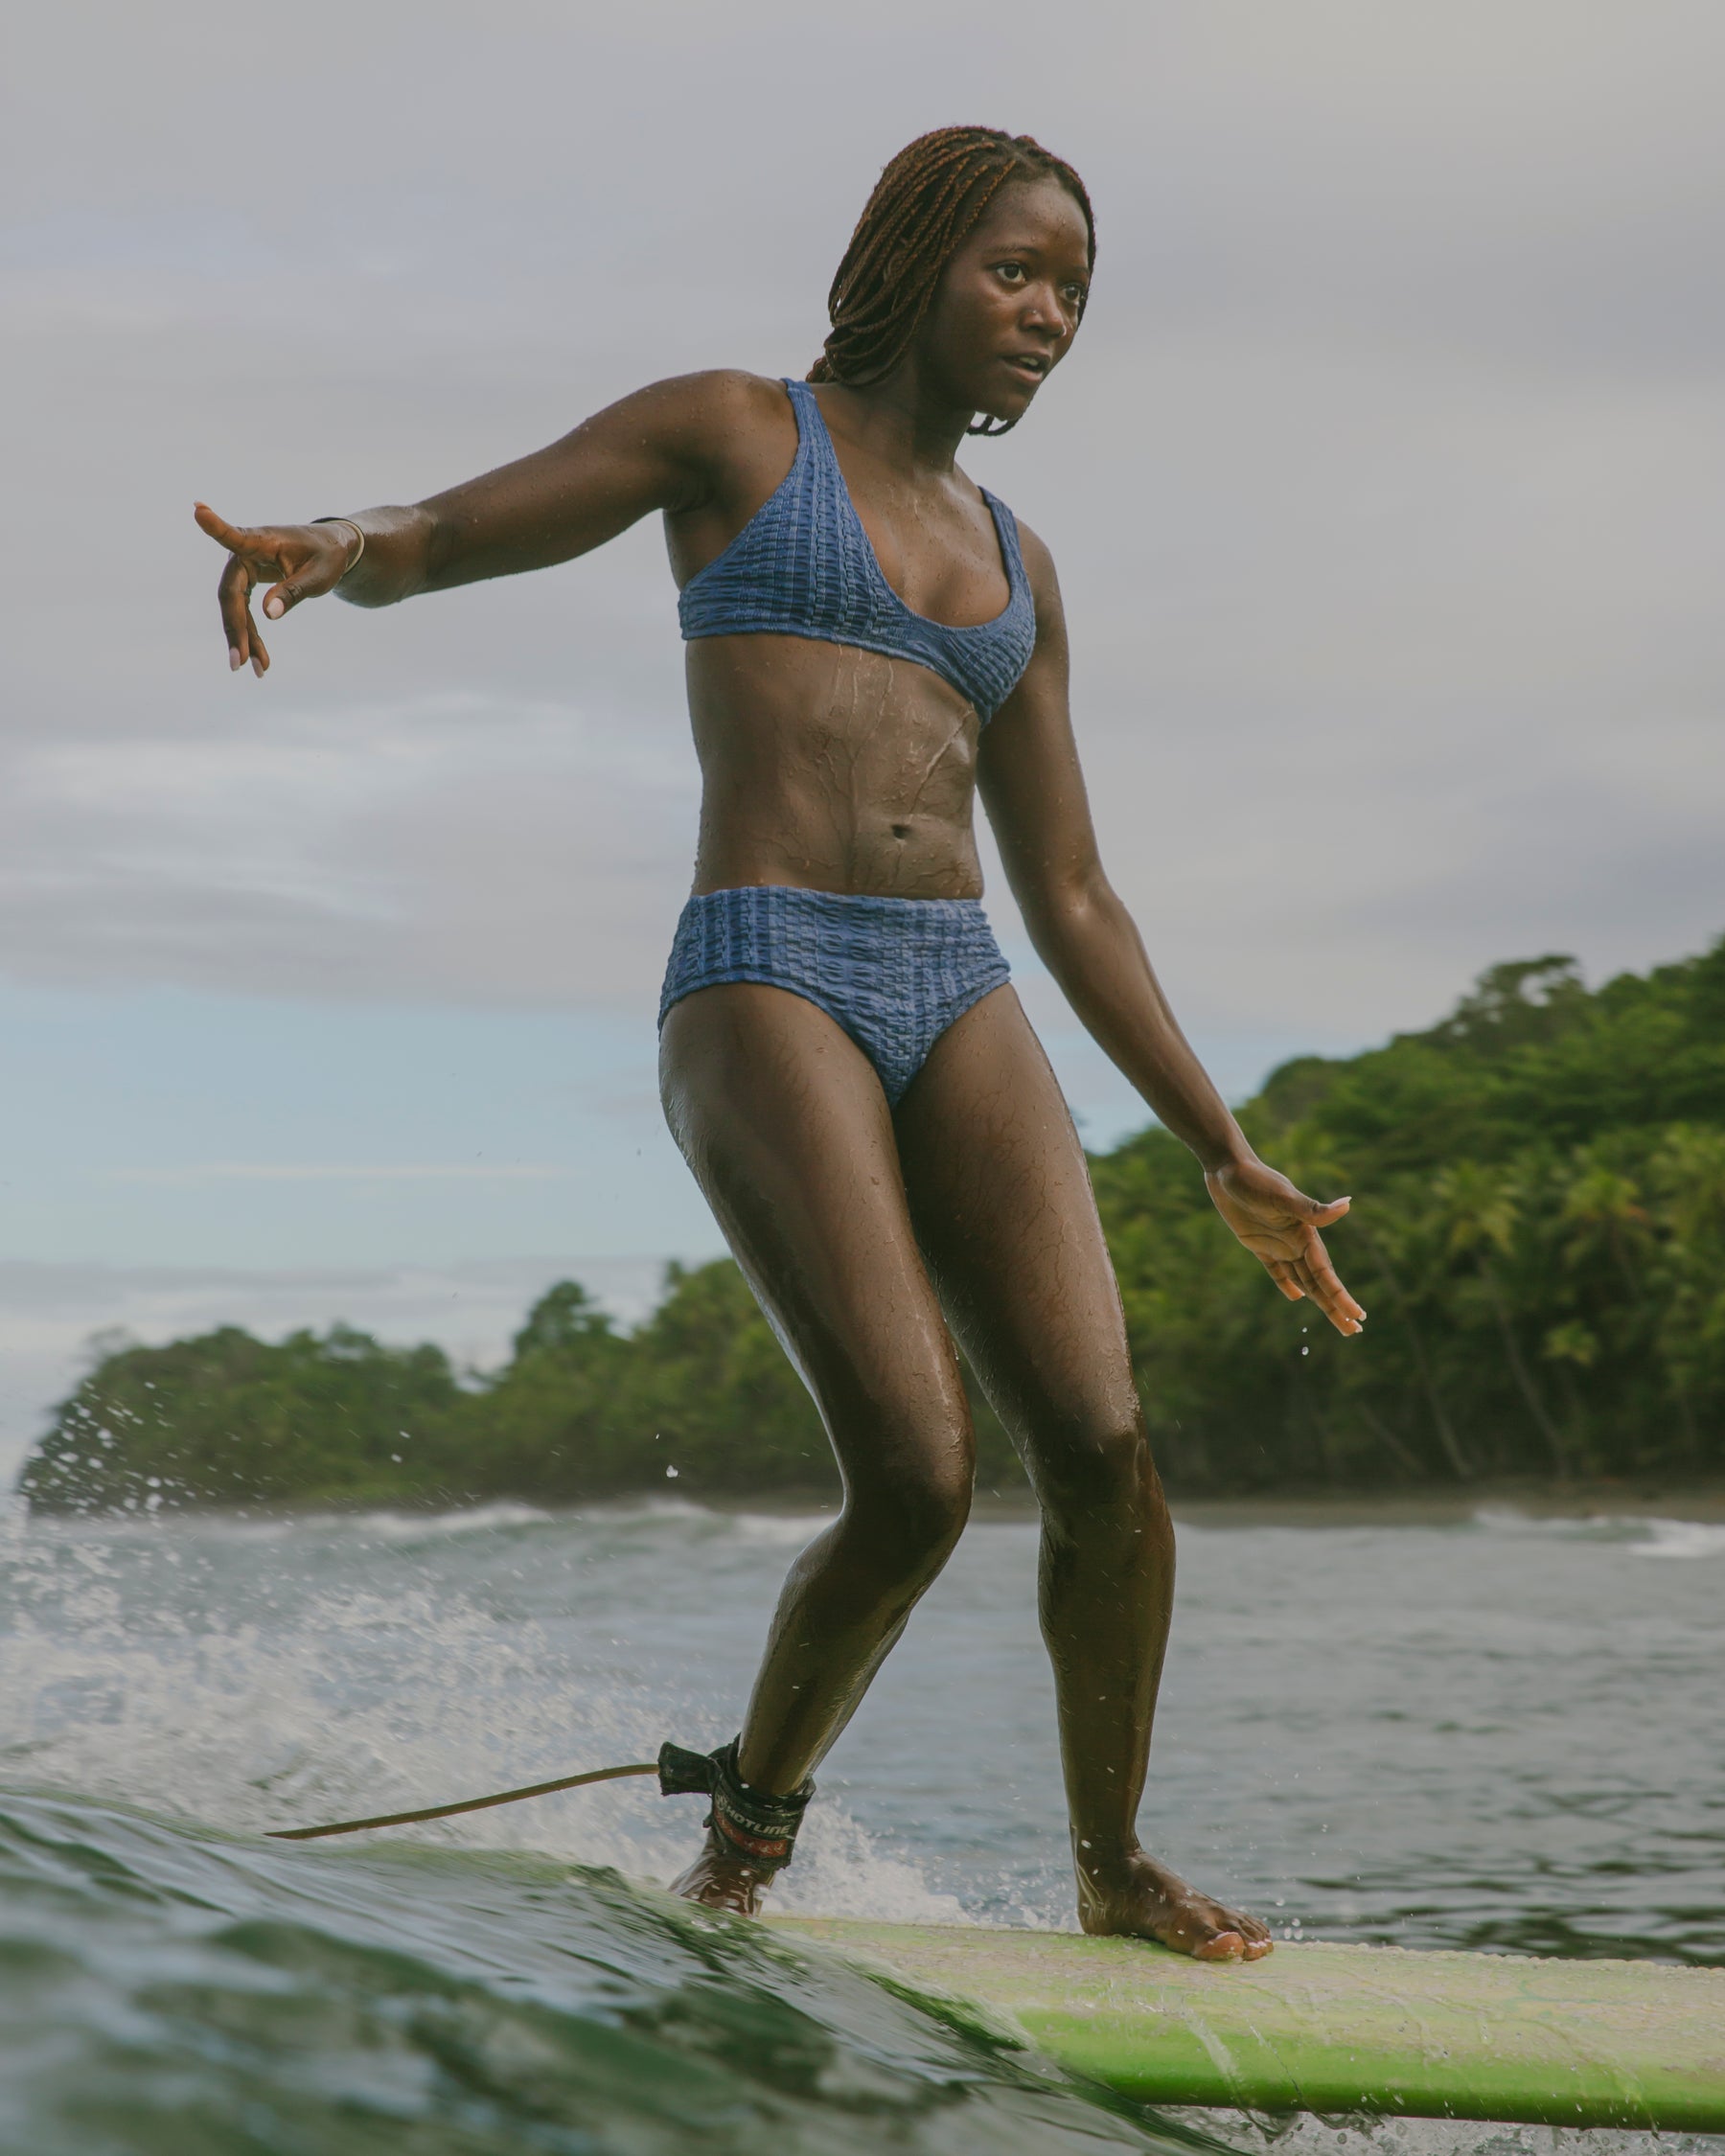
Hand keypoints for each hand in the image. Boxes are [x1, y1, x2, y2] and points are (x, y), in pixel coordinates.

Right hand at [194, 503, 355, 675]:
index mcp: (262, 541)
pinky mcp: (247, 582)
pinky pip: (245, 612)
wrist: (331, 550)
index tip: (198, 510)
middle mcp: (245, 553)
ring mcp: (243, 569)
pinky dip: (252, 635)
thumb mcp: (319, 576)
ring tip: (256, 670)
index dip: (216, 527)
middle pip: (230, 593)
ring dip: (244, 639)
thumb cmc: (327, 556)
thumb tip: (268, 615)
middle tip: (238, 662)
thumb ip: (294, 591)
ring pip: (236, 608)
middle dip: (235, 628)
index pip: (235, 536)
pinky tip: (260, 662)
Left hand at [1204, 1156, 1364, 1336]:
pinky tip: (1295, 1297)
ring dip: (1318, 1300)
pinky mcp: (1258, 1244)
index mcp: (1305, 1235)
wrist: (1227, 1168)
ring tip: (1335, 1319)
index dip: (1341, 1297)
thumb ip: (1313, 1209)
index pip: (1326, 1274)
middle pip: (1319, 1283)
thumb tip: (1348, 1204)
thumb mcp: (1283, 1197)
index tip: (1358, 1318)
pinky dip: (1286, 1284)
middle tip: (1353, 1332)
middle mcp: (1295, 1242)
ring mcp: (1278, 1244)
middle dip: (1335, 1307)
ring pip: (1302, 1280)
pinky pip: (1276, 1270)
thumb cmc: (1255, 1180)